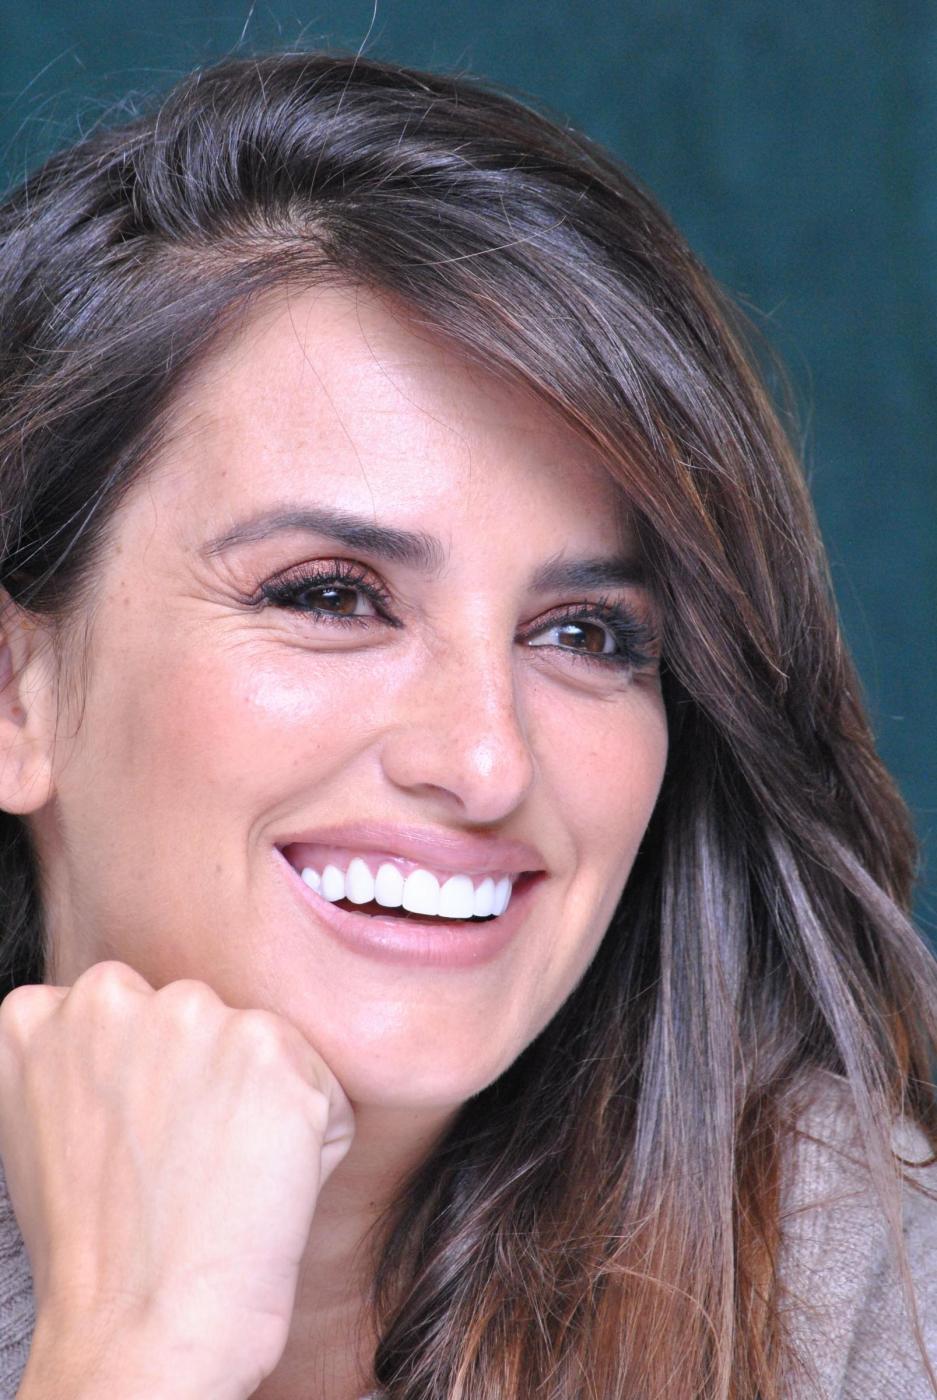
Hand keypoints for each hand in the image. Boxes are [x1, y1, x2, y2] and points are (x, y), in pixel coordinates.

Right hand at [0, 960, 355, 1397]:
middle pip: (200, 1019)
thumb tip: (140, 1042)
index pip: (133, 1011)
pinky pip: (323, 1089)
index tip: (139, 1141)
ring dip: (262, 1104)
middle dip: (207, 1080)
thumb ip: (92, 1059)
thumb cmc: (101, 1252)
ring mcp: (191, 1016)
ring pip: (262, 1048)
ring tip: (220, 1178)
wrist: (142, 1330)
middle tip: (182, 1165)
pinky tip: (264, 1188)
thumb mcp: (57, 1126)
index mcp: (45, 1012)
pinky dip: (315, 1139)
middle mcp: (110, 996)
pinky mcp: (266, 1050)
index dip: (151, 1084)